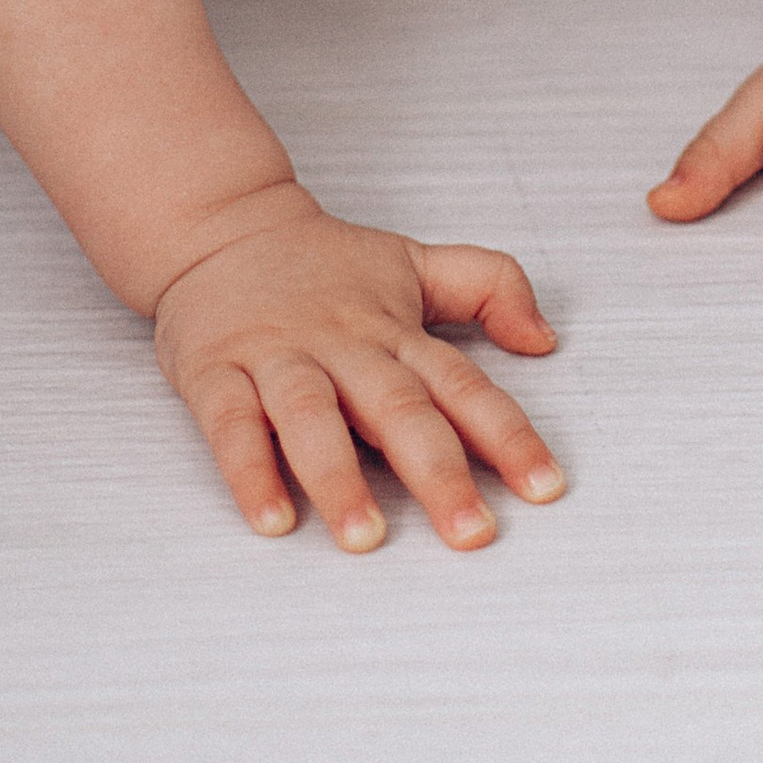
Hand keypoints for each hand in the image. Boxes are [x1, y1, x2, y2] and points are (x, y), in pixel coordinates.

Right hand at [152, 198, 565, 548]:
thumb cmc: (323, 264)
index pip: (462, 384)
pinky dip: (250, 471)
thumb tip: (545, 338)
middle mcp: (342, 346)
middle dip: (437, 472)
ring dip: (339, 478)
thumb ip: (489, 284)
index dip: (507, 435)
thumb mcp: (414, 262)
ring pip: (312, 418)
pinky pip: (232, 425)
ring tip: (366, 536)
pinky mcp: (217, 373)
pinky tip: (272, 518)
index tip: (546, 487)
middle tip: (471, 534)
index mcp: (394, 331)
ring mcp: (278, 359)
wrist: (220, 226)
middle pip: (396, 408)